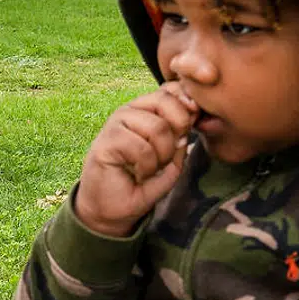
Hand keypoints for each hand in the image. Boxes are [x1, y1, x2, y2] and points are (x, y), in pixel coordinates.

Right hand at [74, 82, 197, 237]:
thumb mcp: (172, 157)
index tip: (188, 131)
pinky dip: (146, 168)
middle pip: (166, 102)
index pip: (170, 90)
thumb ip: (182, 133)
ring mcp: (116, 123)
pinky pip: (142, 148)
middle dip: (177, 133)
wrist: (114, 209)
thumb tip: (192, 112)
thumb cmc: (143, 183)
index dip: (186, 105)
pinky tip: (137, 175)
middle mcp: (130, 111)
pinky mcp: (106, 140)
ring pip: (157, 127)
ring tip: (149, 169)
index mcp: (146, 110)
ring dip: (161, 157)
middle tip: (166, 157)